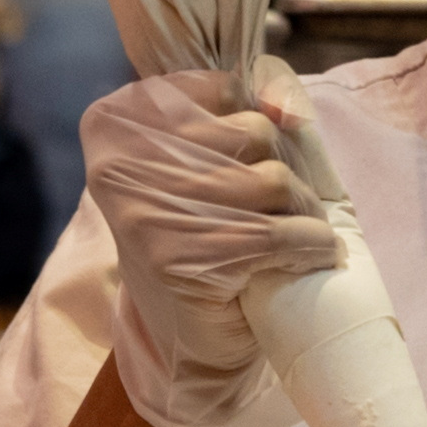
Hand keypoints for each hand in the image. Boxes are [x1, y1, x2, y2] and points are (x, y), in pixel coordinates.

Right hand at [76, 67, 345, 426]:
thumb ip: (254, 105)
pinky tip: (309, 255)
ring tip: (296, 232)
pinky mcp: (178, 258)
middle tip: (281, 208)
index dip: (256, 121)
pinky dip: (308, 245)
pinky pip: (274, 232)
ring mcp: (143, 210)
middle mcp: (119, 159)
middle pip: (253, 131)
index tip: (253, 161)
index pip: (225, 86)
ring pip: (271, 180)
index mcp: (117, 119)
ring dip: (301, 211)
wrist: (188, 340)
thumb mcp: (220, 154)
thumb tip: (284, 107)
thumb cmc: (205, 234)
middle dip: (284, 172)